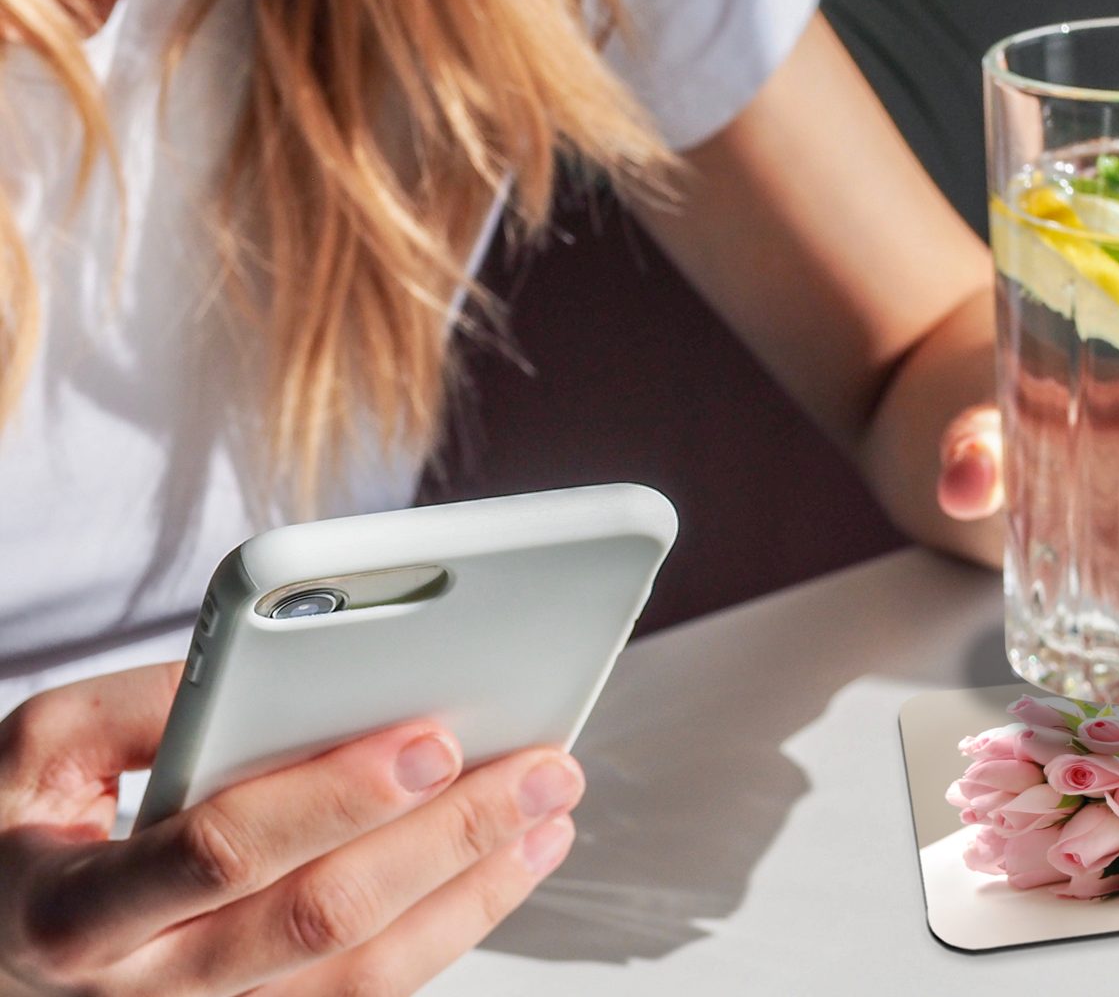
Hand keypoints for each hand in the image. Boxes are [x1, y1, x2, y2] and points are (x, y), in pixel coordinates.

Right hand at [0, 662, 583, 995]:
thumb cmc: (17, 837)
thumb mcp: (38, 752)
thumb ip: (143, 706)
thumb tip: (279, 668)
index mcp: (79, 910)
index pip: (226, 852)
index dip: (336, 797)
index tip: (432, 738)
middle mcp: (150, 988)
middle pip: (325, 918)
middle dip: (449, 839)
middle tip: (541, 770)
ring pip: (366, 974)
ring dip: (476, 890)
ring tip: (551, 814)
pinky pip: (369, 992)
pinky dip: (452, 928)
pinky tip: (506, 866)